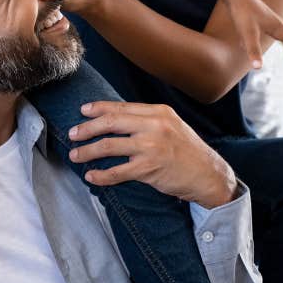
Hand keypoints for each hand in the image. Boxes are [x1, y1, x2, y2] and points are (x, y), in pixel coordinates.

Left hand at [68, 100, 237, 208]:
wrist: (209, 174)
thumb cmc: (187, 150)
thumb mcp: (170, 125)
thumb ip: (146, 119)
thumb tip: (115, 117)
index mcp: (158, 112)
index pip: (120, 107)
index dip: (98, 108)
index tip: (83, 111)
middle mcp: (154, 126)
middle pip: (111, 122)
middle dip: (87, 128)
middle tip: (72, 134)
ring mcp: (151, 147)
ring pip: (110, 146)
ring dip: (88, 151)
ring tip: (76, 155)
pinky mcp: (150, 169)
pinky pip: (118, 171)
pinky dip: (102, 175)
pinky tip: (92, 176)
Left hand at [197, 0, 282, 67]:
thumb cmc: (242, 13)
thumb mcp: (247, 33)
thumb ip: (253, 50)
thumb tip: (257, 68)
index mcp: (278, 28)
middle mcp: (278, 22)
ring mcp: (272, 18)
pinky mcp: (264, 16)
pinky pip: (276, 27)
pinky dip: (281, 32)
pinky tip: (273, 34)